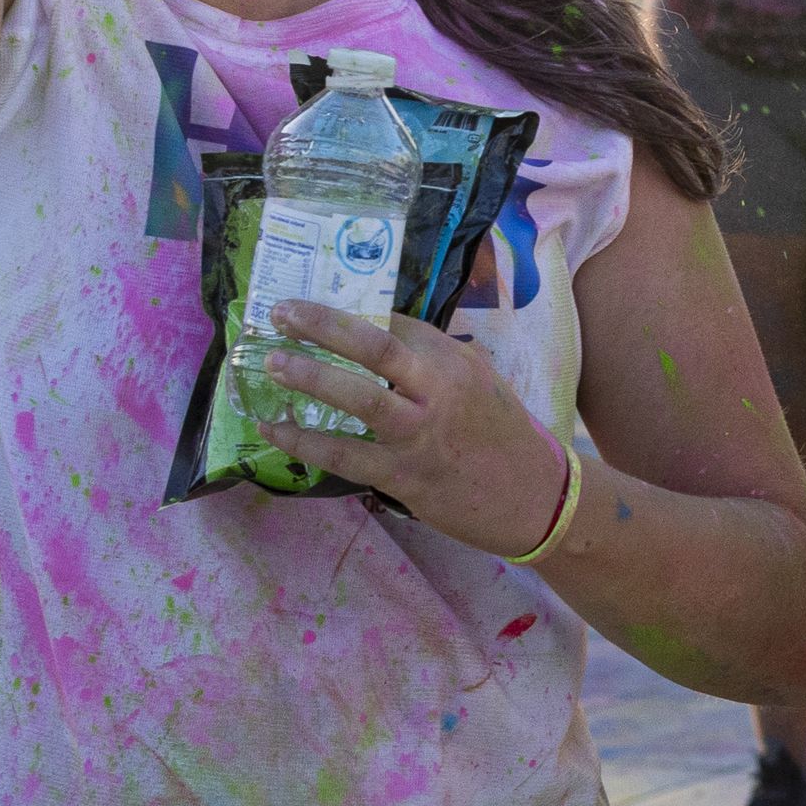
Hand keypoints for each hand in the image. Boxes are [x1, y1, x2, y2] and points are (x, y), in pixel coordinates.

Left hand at [257, 302, 576, 559]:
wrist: (535, 498)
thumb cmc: (502, 436)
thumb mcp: (479, 381)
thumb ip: (433, 362)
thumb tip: (378, 339)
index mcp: (455, 361)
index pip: (396, 323)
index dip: (349, 312)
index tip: (310, 306)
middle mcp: (439, 391)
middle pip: (376, 347)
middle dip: (323, 327)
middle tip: (280, 315)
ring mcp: (421, 436)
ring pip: (358, 400)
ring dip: (310, 380)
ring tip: (270, 365)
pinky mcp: (405, 477)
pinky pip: (346, 456)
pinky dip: (306, 442)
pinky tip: (276, 431)